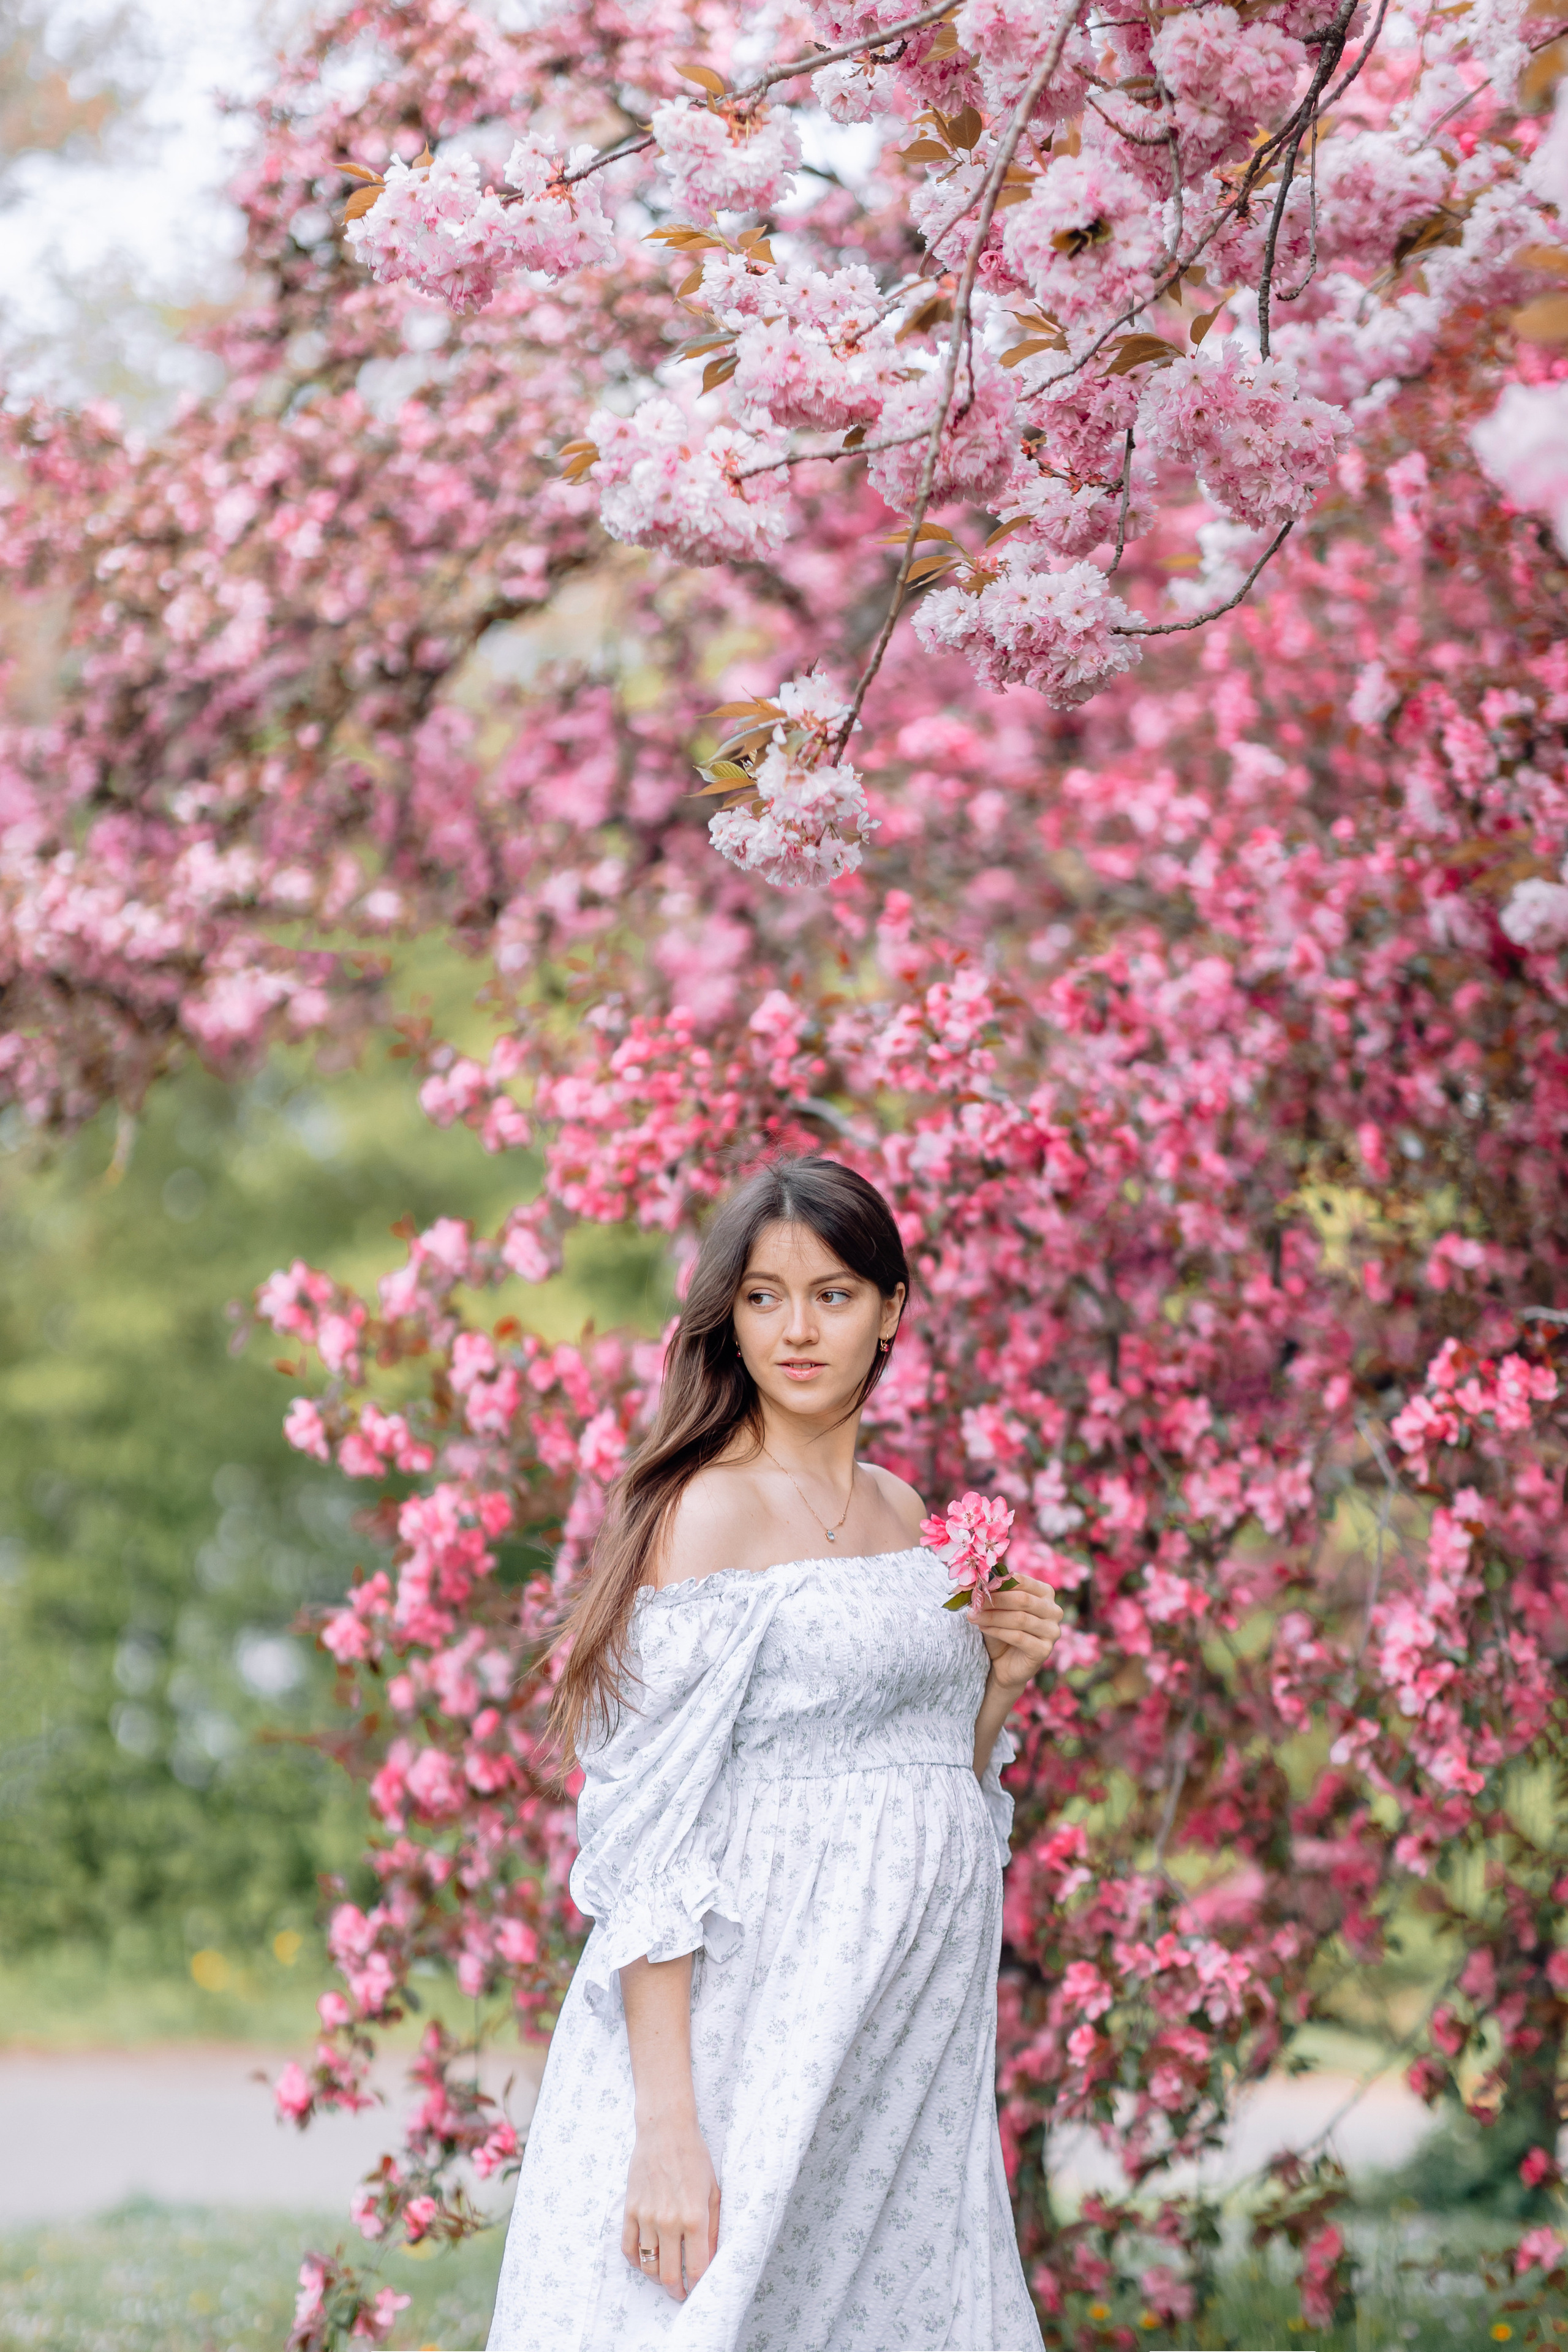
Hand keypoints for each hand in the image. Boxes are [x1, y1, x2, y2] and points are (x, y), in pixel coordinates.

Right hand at [621, 2111, 719, 2300]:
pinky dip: (636, 2261)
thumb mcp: (714, 2192)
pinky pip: (628, 2247)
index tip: (698, 2291)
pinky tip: (644, 2261)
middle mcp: (669, 2221)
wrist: (665, 2131)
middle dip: (676, 2290)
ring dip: (656, 2278)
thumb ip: (714, 2228)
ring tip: (664, 2277)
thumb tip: (711, 2259)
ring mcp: (647, 2217)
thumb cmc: (695, 2159)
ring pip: (647, 2265)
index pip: (695, 2268)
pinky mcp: (630, 2210)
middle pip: (669, 2274)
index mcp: (694, 2218)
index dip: (697, 2286)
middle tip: (680, 2292)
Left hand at [972, 1569, 1064, 1691]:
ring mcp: (1052, 1631)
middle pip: (1022, 1599)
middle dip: (994, 1600)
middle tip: (973, 1602)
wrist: (1005, 1663)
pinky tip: (983, 1628)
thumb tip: (970, 1581)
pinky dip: (998, 1631)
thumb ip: (989, 1593)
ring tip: (973, 1616)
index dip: (997, 1582)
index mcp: (1045, 1593)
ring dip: (992, 1616)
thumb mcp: (996, 1608)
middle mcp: (1053, 1610)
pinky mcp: (1044, 1650)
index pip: (1021, 1581)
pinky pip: (1019, 1637)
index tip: (977, 1586)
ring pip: (1020, 1619)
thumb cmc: (1002, 1629)